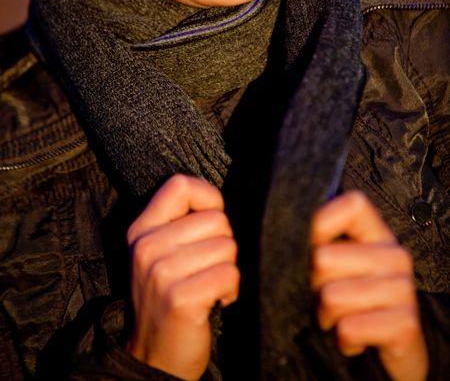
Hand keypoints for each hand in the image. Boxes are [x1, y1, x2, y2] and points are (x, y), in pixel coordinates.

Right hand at [126, 174, 239, 379]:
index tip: (211, 222)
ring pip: (228, 246)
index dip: (208, 197)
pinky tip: (215, 301)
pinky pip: (229, 274)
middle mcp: (147, 247)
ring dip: (228, 269)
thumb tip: (218, 203)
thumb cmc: (168, 298)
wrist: (153, 357)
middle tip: (208, 268)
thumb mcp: (160, 254)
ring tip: (209, 285)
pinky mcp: (180, 298)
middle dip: (224, 244)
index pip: (180, 185)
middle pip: (217, 219)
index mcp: (141, 229)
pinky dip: (231, 290)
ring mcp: (161, 272)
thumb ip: (180, 223)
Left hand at [310, 190, 427, 380]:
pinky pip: (349, 329)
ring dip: (326, 316)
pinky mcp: (405, 324)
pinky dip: (343, 340)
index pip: (352, 204)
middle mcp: (395, 255)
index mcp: (377, 233)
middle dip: (314, 286)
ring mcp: (404, 289)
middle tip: (327, 297)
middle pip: (324, 257)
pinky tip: (355, 338)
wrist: (390, 345)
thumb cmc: (351, 300)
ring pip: (332, 297)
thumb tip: (285, 228)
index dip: (320, 224)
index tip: (314, 246)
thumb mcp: (333, 265)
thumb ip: (316, 242)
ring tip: (340, 318)